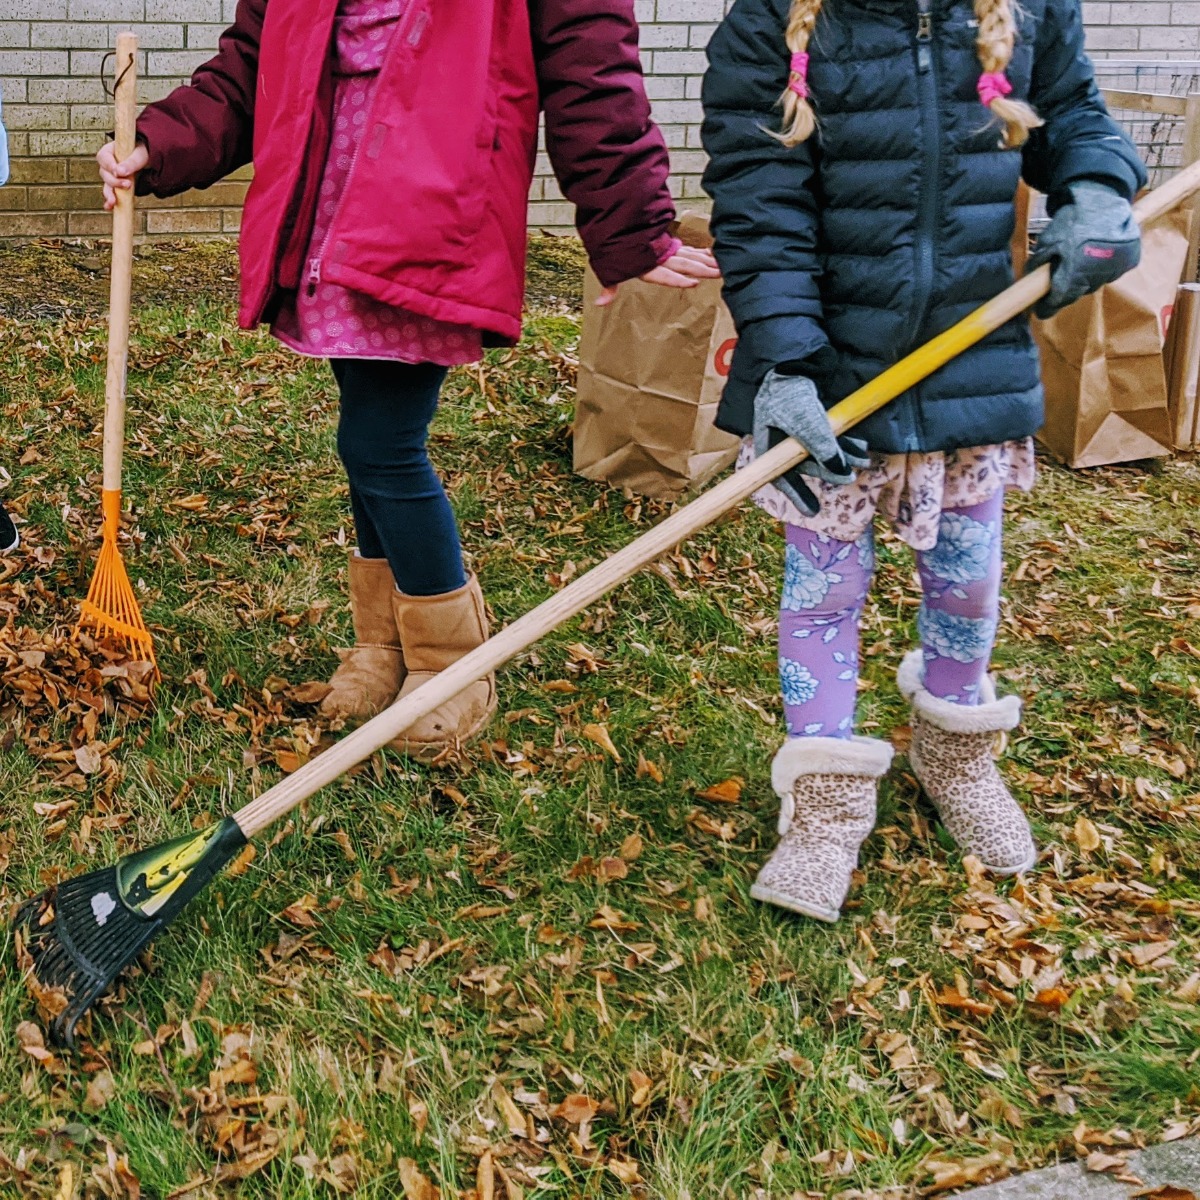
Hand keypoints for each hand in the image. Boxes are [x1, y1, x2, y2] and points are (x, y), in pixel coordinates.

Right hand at [97, 140, 148, 210]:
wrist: (149, 161)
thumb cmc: (143, 153)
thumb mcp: (140, 155)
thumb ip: (131, 162)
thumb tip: (120, 172)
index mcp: (110, 151)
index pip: (104, 158)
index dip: (109, 166)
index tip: (117, 172)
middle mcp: (108, 165)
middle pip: (104, 174)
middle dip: (114, 181)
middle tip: (127, 185)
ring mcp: (112, 176)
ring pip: (107, 186)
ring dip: (109, 194)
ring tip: (113, 202)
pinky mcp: (117, 187)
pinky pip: (111, 194)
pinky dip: (110, 201)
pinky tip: (109, 207)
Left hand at [594, 245, 719, 306]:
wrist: (616, 221)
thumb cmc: (613, 247)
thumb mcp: (608, 268)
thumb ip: (609, 287)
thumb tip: (599, 304)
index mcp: (647, 265)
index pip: (665, 275)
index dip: (678, 279)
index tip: (694, 283)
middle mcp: (660, 257)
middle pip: (684, 264)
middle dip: (702, 269)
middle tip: (720, 273)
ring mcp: (667, 250)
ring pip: (690, 257)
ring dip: (706, 262)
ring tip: (722, 267)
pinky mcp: (670, 245)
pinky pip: (688, 250)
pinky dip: (701, 253)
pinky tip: (712, 255)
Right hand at [753, 370, 869, 515]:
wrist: (795, 355)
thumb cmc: (791, 390)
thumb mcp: (807, 423)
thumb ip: (824, 449)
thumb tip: (843, 474)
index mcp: (769, 444)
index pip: (780, 476)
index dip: (797, 494)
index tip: (813, 511)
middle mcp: (782, 437)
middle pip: (806, 463)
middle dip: (831, 470)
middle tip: (851, 478)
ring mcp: (798, 425)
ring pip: (822, 448)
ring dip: (843, 456)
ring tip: (864, 461)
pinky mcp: (813, 413)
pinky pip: (830, 433)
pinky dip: (845, 441)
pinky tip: (860, 445)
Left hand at [1027, 182, 1140, 318]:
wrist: (1102, 197)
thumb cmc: (1071, 220)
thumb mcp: (1046, 243)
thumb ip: (1038, 267)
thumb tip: (1030, 287)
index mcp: (1074, 273)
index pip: (1058, 301)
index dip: (1046, 307)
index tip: (1039, 309)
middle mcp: (1096, 276)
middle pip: (1076, 294)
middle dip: (1065, 289)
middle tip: (1059, 275)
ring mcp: (1116, 269)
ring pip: (1093, 284)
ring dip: (1084, 278)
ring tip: (1080, 258)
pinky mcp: (1130, 261)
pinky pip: (1110, 273)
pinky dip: (1101, 268)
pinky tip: (1096, 253)